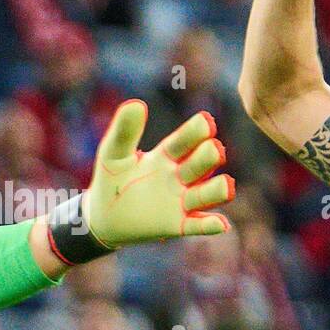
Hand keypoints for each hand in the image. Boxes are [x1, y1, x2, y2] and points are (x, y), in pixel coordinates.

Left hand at [84, 101, 234, 246]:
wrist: (103, 217)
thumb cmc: (111, 180)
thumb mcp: (113, 153)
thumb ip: (125, 131)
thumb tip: (137, 103)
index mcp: (166, 156)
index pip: (184, 141)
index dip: (195, 132)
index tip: (206, 122)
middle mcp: (179, 177)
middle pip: (200, 164)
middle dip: (209, 157)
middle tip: (214, 149)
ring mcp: (181, 201)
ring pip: (206, 194)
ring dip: (217, 190)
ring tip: (226, 185)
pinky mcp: (178, 225)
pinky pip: (198, 225)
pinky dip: (210, 225)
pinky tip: (221, 224)